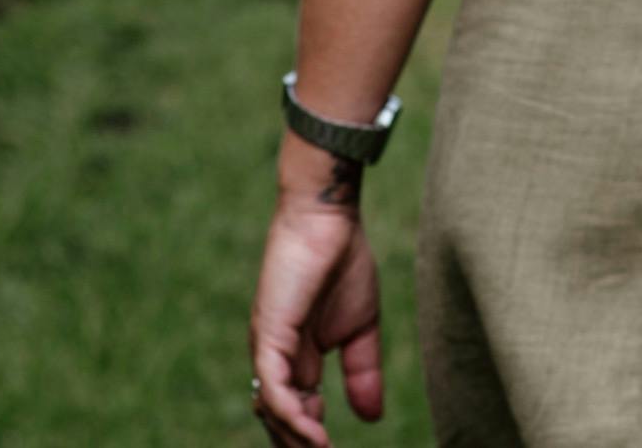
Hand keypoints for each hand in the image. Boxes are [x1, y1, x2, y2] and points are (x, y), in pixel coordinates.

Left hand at [247, 186, 385, 443]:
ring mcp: (269, 348)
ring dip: (295, 439)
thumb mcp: (361, 328)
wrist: (329, 217)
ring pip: (273, 410)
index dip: (311, 438)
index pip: (296, 411)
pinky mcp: (269, 335)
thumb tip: (371, 418)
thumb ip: (362, 372)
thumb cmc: (343, 261)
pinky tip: (316, 437)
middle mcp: (276, 358)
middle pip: (279, 418)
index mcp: (297, 357)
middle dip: (298, 444)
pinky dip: (291, 417)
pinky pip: (274, 388)